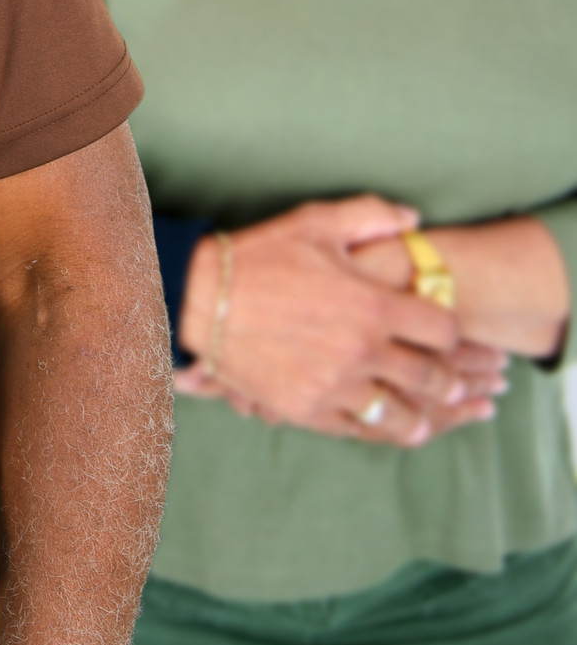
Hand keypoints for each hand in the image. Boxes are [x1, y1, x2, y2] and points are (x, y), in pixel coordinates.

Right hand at [178, 196, 465, 445]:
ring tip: (419, 415)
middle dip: (448, 381)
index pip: (444, 331)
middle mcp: (362, 351)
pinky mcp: (305, 408)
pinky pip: (355, 430)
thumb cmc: (256, 256)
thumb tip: (414, 220)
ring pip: (400, 417)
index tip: (442, 336)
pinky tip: (371, 421)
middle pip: (432, 379)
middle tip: (452, 384)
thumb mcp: (313, 222)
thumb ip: (371, 215)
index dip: (451, 334)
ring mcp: (334, 385)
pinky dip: (369, 428)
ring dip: (416, 416)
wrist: (193, 296)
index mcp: (373, 306)